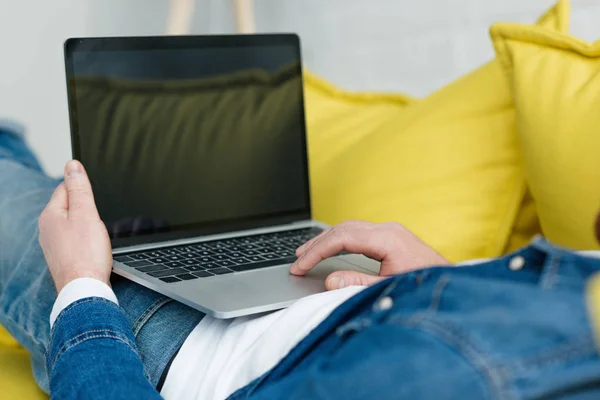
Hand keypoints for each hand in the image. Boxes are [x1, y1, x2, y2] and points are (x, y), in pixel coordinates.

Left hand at [39, 160, 112, 292]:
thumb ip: (80, 188)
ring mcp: (54, 244)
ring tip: (98, 232)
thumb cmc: (86, 255)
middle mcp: (47, 229)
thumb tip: (72, 165)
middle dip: (86, 206)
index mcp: (50, 215)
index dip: (83, 187)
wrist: (85, 289)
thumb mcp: (87, 214)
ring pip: (73, 223)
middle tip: (100, 215)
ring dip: (87, 223)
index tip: (97, 193)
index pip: (65, 188)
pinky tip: (94, 245)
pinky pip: (75, 239)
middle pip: (69, 206)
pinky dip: (86, 238)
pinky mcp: (63, 257)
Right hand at [290, 221, 450, 289]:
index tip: (300, 266)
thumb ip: (356, 284)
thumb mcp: (387, 289)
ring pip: (350, 228)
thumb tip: (328, 279)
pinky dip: (340, 239)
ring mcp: (391, 230)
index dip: (316, 252)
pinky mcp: (392, 236)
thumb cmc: (424, 287)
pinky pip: (359, 231)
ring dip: (327, 239)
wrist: (452, 285)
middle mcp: (388, 229)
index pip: (341, 238)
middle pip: (343, 229)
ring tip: (306, 253)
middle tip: (296, 260)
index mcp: (387, 240)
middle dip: (317, 244)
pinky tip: (331, 248)